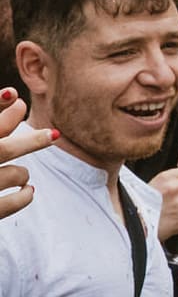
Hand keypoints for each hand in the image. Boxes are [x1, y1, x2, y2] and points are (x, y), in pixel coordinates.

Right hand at [0, 91, 54, 220]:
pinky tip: (29, 190)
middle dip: (31, 141)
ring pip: (13, 175)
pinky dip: (24, 196)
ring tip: (22, 174)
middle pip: (3, 150)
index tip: (13, 93)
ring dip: (22, 173)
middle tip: (53, 135)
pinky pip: (10, 204)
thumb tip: (15, 97)